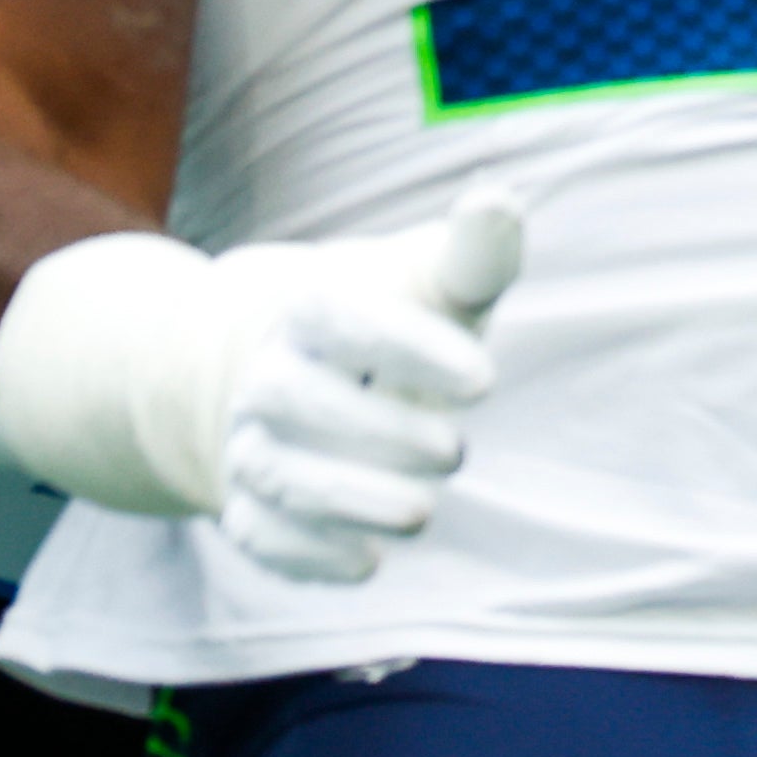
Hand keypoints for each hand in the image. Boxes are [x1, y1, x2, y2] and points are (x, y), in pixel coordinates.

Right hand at [205, 186, 525, 582]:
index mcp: (309, 312)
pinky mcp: (255, 510)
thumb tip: (502, 197)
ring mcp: (254, 445)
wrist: (276, 377)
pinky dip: (308, 555)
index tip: (485, 380)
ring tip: (419, 508)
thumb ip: (469, 257)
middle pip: (295, 401)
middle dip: (380, 433)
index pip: (341, 320)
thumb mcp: (423, 287)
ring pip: (277, 474)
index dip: (410, 350)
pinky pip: (261, 536)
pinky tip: (368, 559)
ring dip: (347, 498)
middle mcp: (268, 378)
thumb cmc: (382, 330)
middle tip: (452, 450)